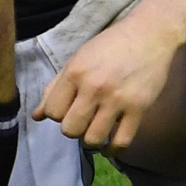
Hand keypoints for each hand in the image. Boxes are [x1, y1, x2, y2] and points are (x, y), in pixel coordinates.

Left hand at [36, 15, 180, 150]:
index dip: (57, 115)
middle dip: (72, 129)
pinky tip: (109, 145)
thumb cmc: (109, 46)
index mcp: (75, 73)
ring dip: (91, 140)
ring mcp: (118, 100)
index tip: (67, 109)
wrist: (149, 35)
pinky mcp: (139, 109)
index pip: (52, 112)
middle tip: (81, 121)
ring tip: (94, 130)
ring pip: (93, 139)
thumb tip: (37, 116)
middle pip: (70, 130)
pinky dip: (112, 150)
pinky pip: (121, 142)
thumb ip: (55, 88)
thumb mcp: (77, 60)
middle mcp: (94, 88)